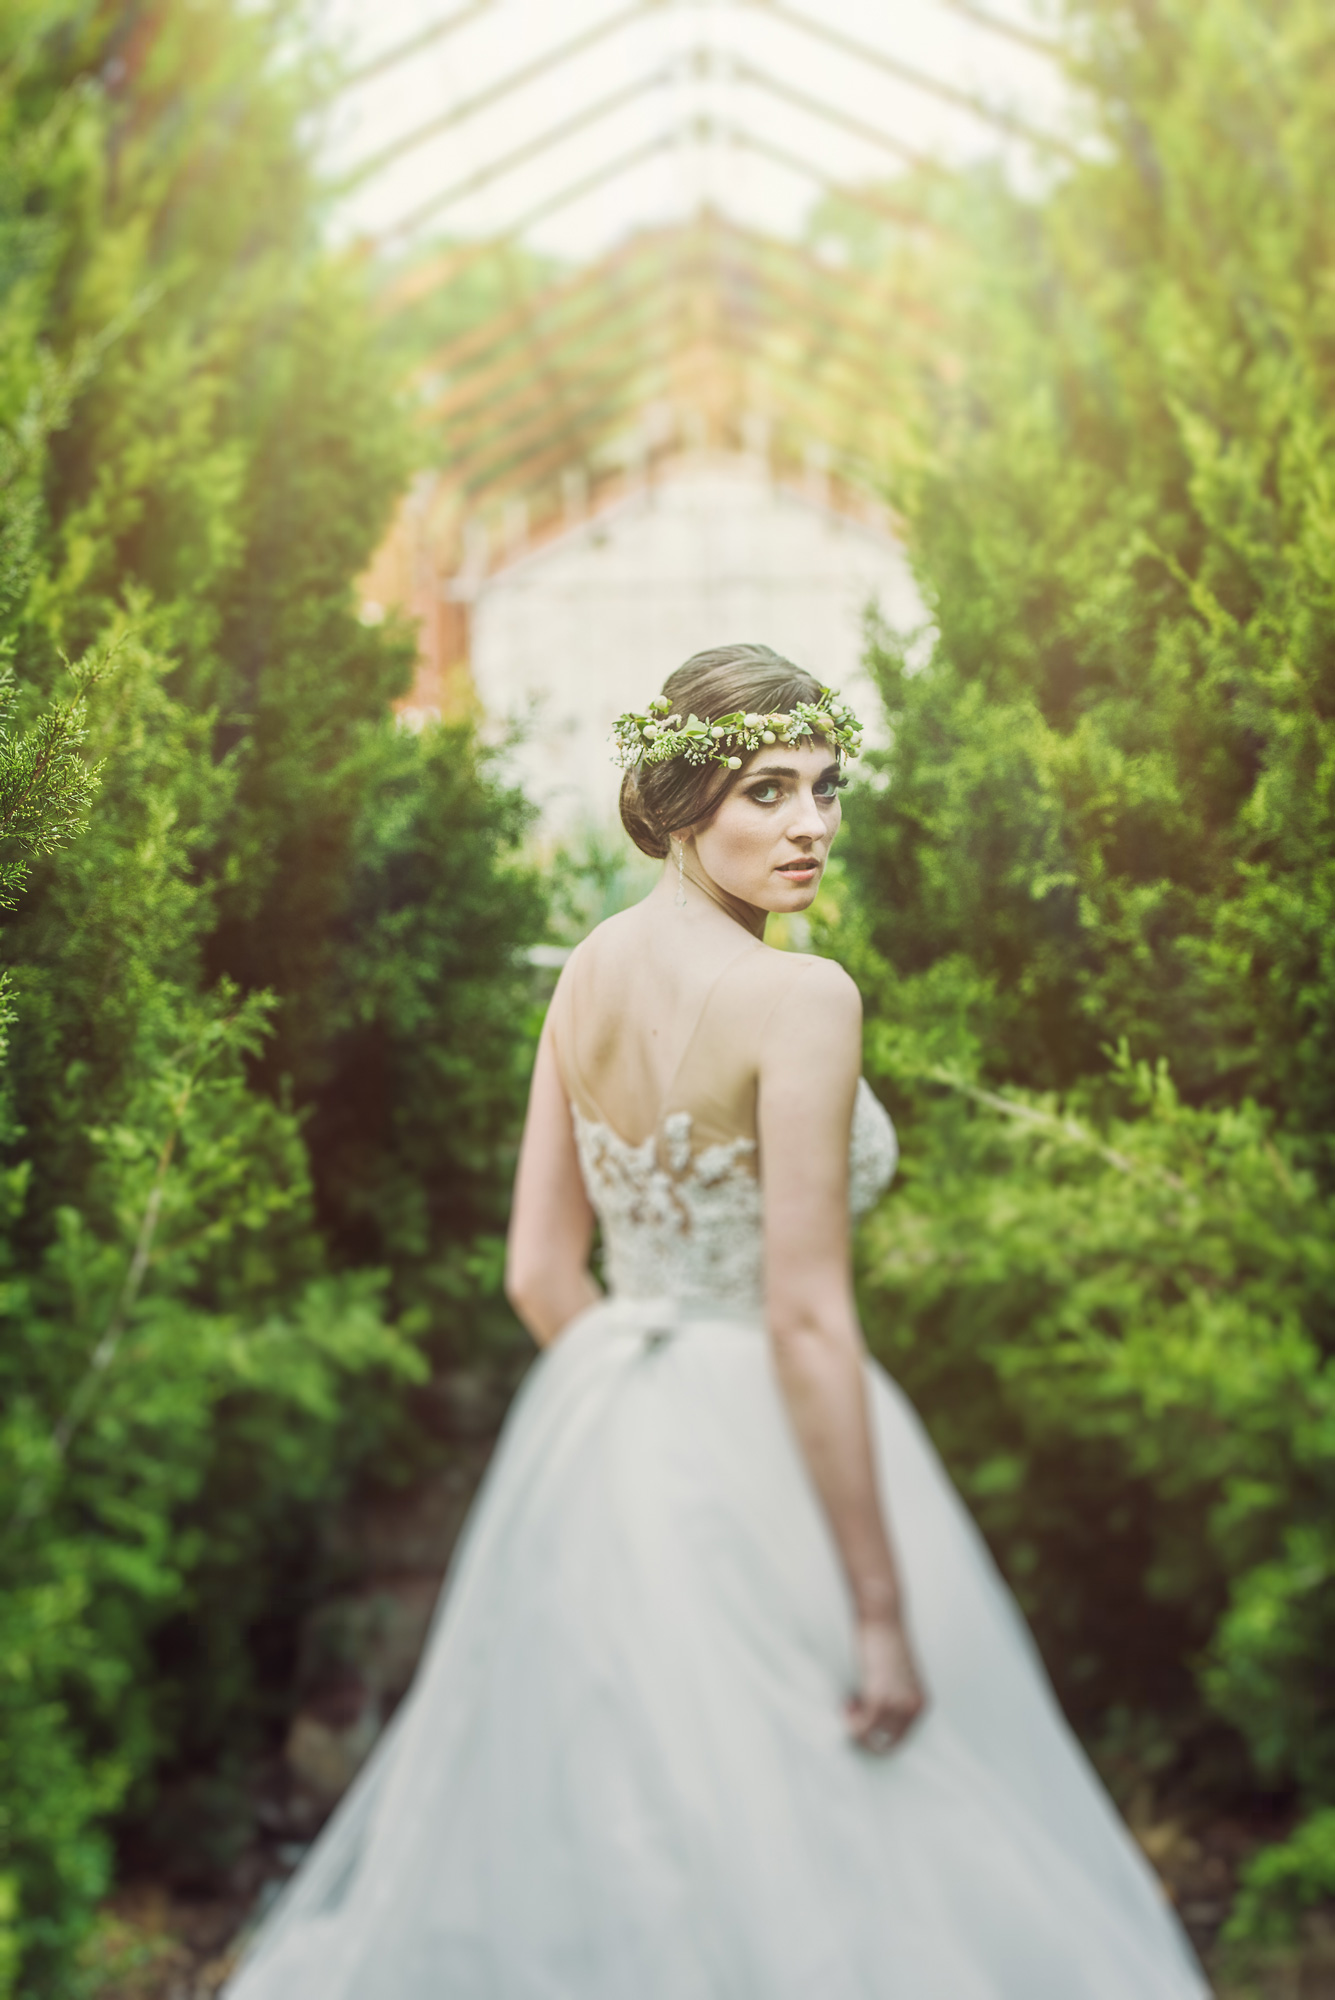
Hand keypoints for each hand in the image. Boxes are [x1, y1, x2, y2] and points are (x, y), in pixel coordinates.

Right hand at [846, 1613, 926, 1754]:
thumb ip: (897, 1698)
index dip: (878, 1733)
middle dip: (866, 1736)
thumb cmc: (885, 1641)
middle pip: (888, 1745)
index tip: (864, 1715)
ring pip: (872, 1738)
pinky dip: (850, 1721)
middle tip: (853, 1715)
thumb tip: (878, 1723)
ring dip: (855, 1726)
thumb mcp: (899, 1676)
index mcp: (922, 1703)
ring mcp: (897, 1703)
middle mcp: (914, 1707)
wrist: (882, 1616)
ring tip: (849, 1703)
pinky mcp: (879, 1696)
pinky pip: (862, 1727)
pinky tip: (846, 1703)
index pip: (901, 1739)